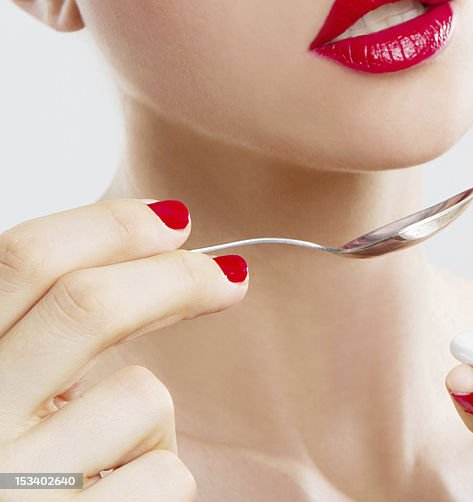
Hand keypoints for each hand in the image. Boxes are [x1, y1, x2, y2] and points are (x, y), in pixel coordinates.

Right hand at [0, 200, 247, 499]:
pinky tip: (117, 499)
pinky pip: (163, 475)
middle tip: (227, 278)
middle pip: (89, 308)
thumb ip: (38, 334)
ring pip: (139, 397)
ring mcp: (18, 488)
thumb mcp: (5, 389)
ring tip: (109, 459)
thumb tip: (151, 242)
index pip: (21, 259)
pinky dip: (158, 479)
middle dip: (176, 278)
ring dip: (151, 421)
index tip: (175, 221)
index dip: (109, 226)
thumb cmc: (22, 472)